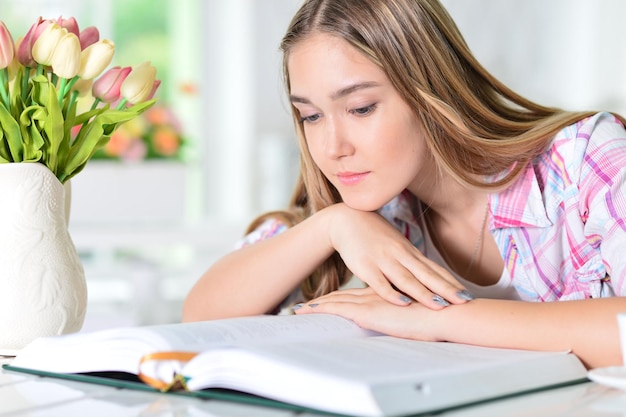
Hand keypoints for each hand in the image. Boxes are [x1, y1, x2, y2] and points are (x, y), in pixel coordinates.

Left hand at [294, 287, 442, 340]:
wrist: (446, 313)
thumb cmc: (440, 316)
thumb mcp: (422, 313)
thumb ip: (411, 314)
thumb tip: (411, 322)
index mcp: (388, 293)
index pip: (361, 295)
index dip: (345, 297)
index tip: (331, 300)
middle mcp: (376, 294)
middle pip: (344, 295)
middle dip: (325, 300)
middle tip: (307, 305)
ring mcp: (370, 300)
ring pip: (336, 300)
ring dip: (317, 305)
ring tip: (300, 309)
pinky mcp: (367, 310)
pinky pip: (336, 308)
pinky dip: (319, 309)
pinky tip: (305, 311)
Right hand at [327, 204, 472, 308]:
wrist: (346, 220)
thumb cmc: (373, 235)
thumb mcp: (395, 246)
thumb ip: (410, 262)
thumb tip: (429, 279)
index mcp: (409, 252)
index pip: (434, 269)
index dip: (450, 282)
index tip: (468, 295)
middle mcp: (400, 255)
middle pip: (426, 275)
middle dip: (446, 289)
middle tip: (464, 301)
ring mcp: (383, 260)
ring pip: (406, 279)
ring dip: (423, 293)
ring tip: (440, 306)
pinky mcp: (365, 266)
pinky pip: (379, 283)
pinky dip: (391, 294)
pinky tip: (403, 303)